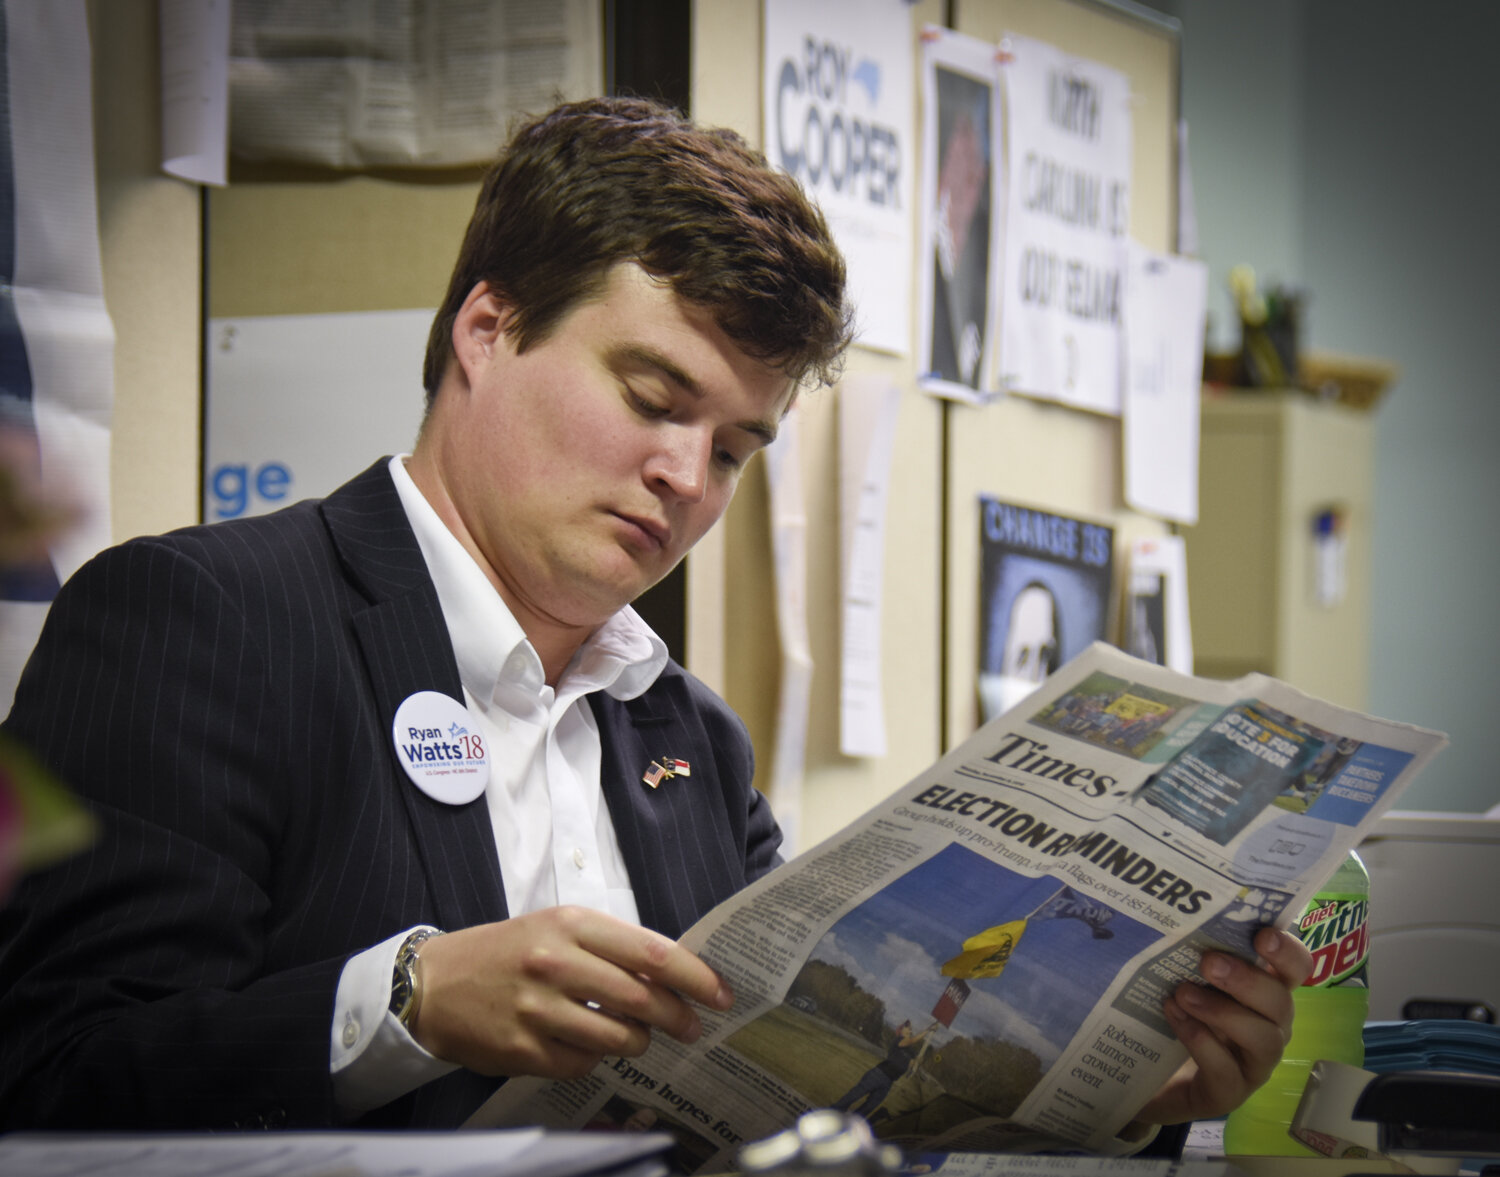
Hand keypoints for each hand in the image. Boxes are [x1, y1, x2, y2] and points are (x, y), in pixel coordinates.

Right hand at [408, 906, 732, 1079]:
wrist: (434, 984)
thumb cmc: (507, 951)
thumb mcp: (557, 928)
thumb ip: (611, 947)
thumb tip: (671, 974)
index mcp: (571, 925)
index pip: (652, 952)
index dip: (695, 976)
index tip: (721, 993)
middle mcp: (556, 963)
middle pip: (642, 998)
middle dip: (679, 1017)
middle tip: (694, 1026)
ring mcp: (538, 1009)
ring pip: (618, 1037)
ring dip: (640, 1041)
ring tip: (639, 1037)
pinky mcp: (523, 1049)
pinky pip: (583, 1063)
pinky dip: (596, 1057)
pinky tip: (589, 1045)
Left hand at [1136, 926, 1313, 1124]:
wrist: (1145, 1073)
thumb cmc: (1175, 1012)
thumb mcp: (1183, 975)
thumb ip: (1191, 949)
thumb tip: (1176, 912)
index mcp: (1263, 991)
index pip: (1296, 968)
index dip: (1288, 951)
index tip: (1263, 934)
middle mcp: (1269, 1026)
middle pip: (1281, 1002)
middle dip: (1248, 980)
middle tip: (1209, 961)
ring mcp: (1253, 1063)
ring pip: (1263, 1039)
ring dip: (1224, 1012)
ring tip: (1183, 993)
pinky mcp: (1229, 1092)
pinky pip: (1226, 1070)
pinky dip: (1201, 1041)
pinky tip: (1176, 1018)